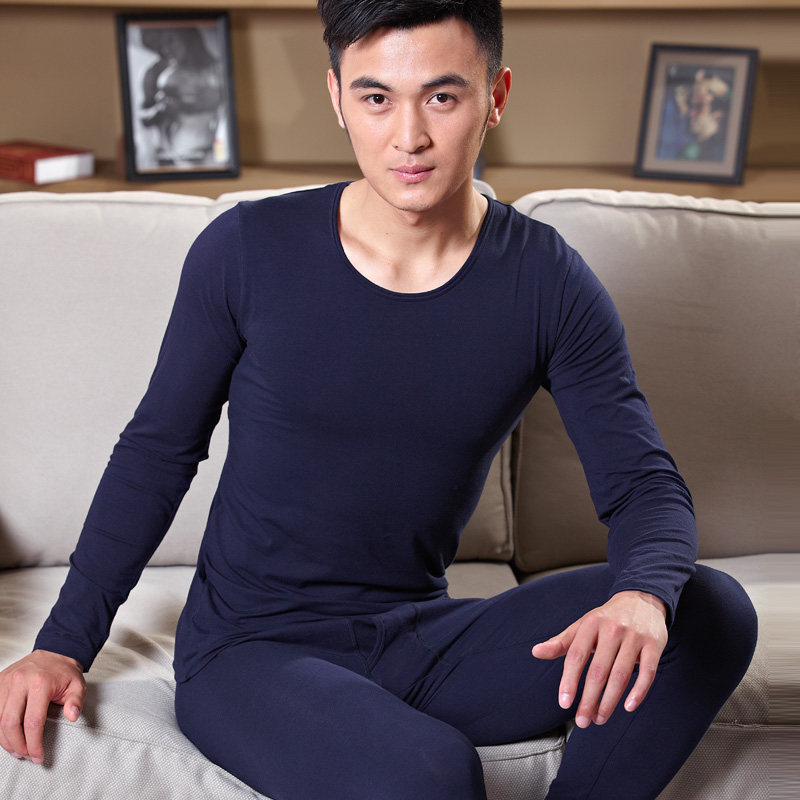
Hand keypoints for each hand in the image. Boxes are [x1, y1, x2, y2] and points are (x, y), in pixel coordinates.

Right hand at [0, 650, 85, 763]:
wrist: (54, 652)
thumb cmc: (64, 672)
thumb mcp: (78, 685)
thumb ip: (76, 702)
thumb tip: (72, 716)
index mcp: (41, 683)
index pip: (33, 722)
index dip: (33, 743)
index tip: (38, 755)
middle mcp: (21, 681)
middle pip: (10, 723)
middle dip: (16, 745)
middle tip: (25, 755)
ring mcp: (7, 681)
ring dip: (5, 739)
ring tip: (16, 748)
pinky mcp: (0, 682)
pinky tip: (6, 735)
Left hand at [531, 591, 667, 727]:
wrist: (641, 600)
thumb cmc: (607, 618)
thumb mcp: (582, 626)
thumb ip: (561, 642)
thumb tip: (536, 652)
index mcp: (590, 624)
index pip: (576, 655)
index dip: (569, 680)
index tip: (564, 703)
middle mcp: (612, 629)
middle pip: (598, 670)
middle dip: (589, 699)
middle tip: (582, 721)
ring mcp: (634, 636)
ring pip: (621, 675)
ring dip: (609, 701)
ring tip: (599, 718)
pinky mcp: (654, 644)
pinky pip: (648, 672)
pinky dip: (638, 692)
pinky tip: (628, 706)